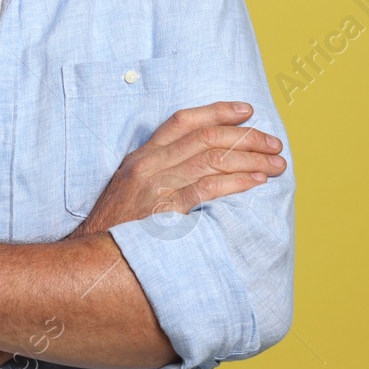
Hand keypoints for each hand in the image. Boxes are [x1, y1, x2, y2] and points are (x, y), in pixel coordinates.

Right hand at [71, 101, 283, 236]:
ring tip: (276, 165)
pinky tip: (256, 182)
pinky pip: (208, 188)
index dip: (218, 111)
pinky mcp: (165, 210)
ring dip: (250, 159)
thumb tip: (200, 165)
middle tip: (274, 144)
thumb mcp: (129, 189)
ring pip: (212, 160)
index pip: (183, 121)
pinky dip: (237, 182)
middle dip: (246, 137)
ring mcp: (156, 186)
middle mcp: (148, 165)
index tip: (247, 111)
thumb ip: (158, 173)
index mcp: (141, 156)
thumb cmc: (115, 228)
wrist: (92, 257)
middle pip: (205, 138)